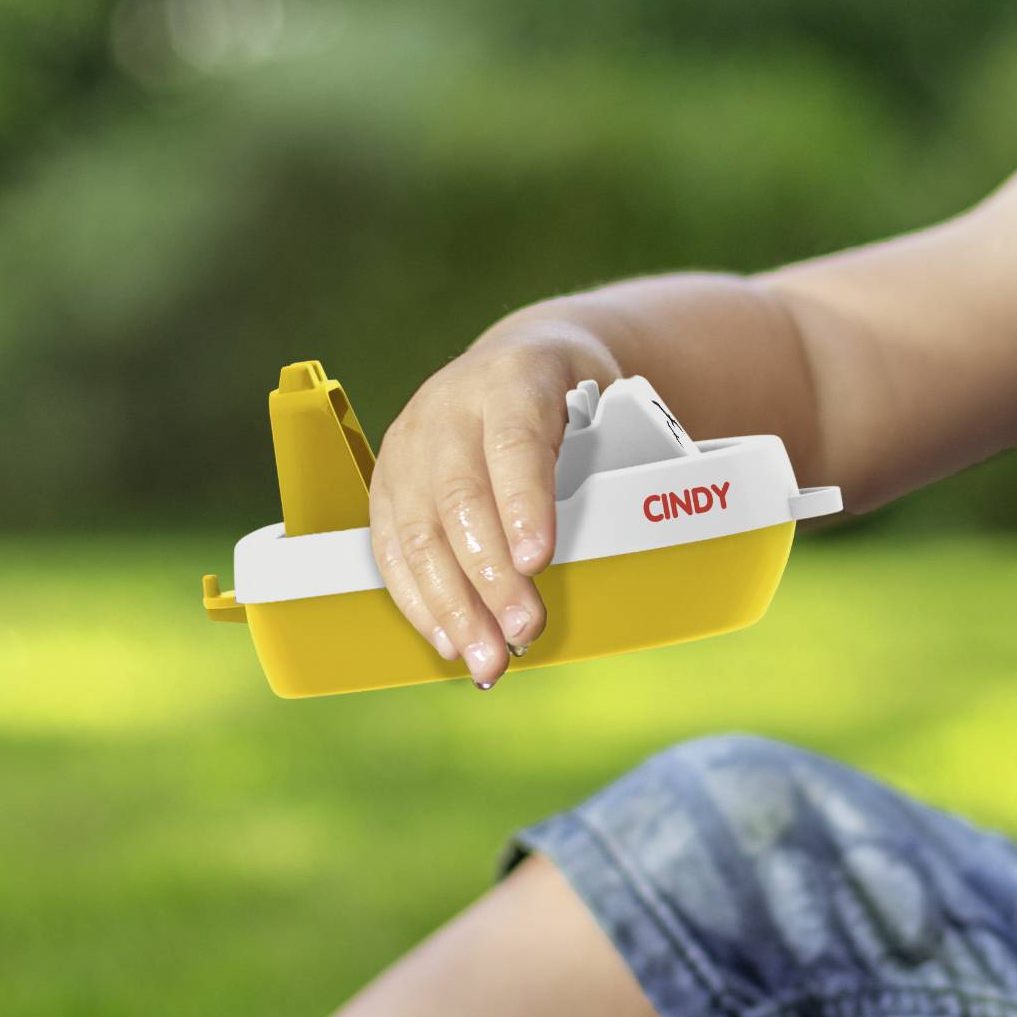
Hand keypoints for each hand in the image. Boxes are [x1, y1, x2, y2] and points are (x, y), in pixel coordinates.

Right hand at [368, 324, 614, 687]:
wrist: (512, 360)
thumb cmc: (569, 393)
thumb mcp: (602, 401)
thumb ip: (610, 456)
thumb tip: (630, 537)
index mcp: (512, 380)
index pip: (514, 443)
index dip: (523, 504)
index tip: (538, 561)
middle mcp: (448, 410)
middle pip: (460, 498)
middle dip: (490, 575)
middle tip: (522, 630)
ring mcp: (410, 446)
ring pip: (419, 531)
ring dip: (452, 604)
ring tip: (487, 657)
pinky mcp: (387, 481)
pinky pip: (392, 547)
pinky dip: (420, 600)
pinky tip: (449, 637)